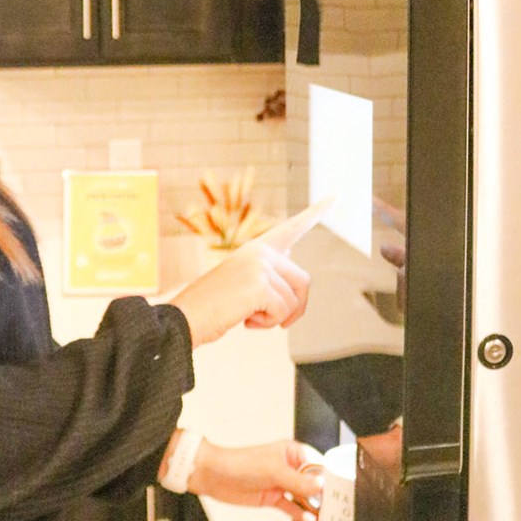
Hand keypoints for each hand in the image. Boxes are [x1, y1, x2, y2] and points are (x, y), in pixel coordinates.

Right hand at [173, 200, 328, 347]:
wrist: (184, 318)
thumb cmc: (212, 305)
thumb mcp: (242, 280)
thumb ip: (268, 266)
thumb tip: (290, 249)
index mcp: (257, 248)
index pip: (292, 228)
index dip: (316, 213)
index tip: (336, 196)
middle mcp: (260, 251)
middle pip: (304, 281)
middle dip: (295, 308)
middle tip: (273, 321)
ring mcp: (259, 265)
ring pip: (294, 301)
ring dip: (275, 318)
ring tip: (248, 315)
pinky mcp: (259, 284)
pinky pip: (283, 312)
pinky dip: (267, 324)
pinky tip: (246, 320)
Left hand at [187, 438, 322, 520]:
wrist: (214, 476)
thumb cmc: (240, 463)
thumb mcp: (273, 471)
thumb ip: (298, 481)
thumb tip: (320, 485)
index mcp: (292, 452)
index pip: (317, 465)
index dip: (328, 478)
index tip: (339, 492)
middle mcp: (289, 467)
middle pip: (313, 483)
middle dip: (323, 496)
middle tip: (335, 509)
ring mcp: (281, 484)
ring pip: (304, 497)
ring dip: (313, 508)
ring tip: (326, 520)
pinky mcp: (273, 498)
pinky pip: (292, 507)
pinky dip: (301, 515)